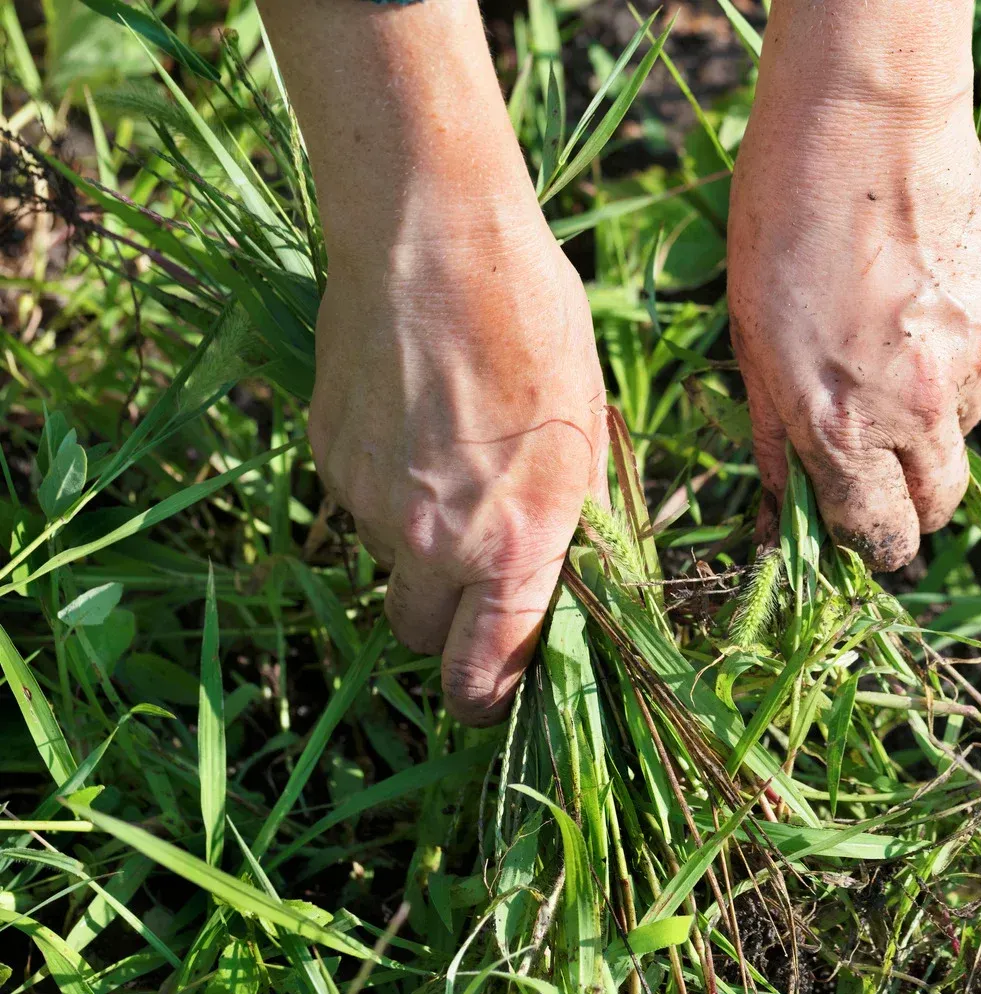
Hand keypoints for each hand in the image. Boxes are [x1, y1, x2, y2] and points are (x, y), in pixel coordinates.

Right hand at [310, 197, 605, 724]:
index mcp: (514, 544)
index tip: (495, 692)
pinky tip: (414, 424)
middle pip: (421, 637)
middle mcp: (434, 542)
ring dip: (417, 546)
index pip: (484, 676)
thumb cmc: (535, 326)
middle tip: (479, 572)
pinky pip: (357, 506)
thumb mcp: (586, 432)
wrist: (433, 240)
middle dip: (448, 625)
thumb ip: (572, 523)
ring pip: (388, 565)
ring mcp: (369, 503)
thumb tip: (568, 580)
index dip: (489, 698)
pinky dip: (384, 490)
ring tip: (453, 463)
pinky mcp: (327, 459)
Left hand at [727, 3, 980, 570]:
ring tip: (893, 337)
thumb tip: (781, 508)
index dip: (874, 545)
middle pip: (941, 503)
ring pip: (966, 424)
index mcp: (843, 427)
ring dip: (935, 411)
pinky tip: (924, 288)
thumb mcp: (749, 338)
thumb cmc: (781, 223)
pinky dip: (960, 344)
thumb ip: (775, 434)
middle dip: (916, 501)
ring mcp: (977, 357)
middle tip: (887, 462)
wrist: (864, 119)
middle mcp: (920, 408)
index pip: (880, 537)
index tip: (867, 535)